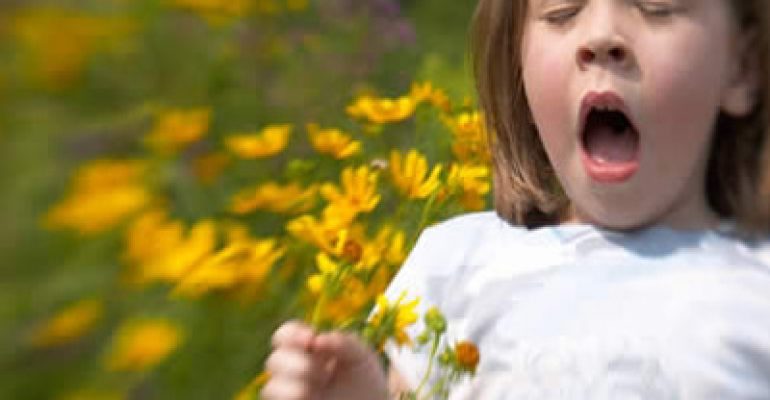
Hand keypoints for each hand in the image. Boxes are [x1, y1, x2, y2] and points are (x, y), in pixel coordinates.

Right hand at [262, 320, 388, 399]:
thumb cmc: (366, 383)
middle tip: (324, 373)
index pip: (285, 336)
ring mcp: (292, 395)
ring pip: (271, 387)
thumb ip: (345, 342)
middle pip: (274, 361)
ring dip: (295, 385)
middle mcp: (294, 373)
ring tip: (321, 386)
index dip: (291, 334)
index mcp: (308, 352)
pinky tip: (308, 394)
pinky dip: (290, 396)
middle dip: (298, 362)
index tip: (311, 338)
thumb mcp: (362, 357)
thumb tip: (317, 340)